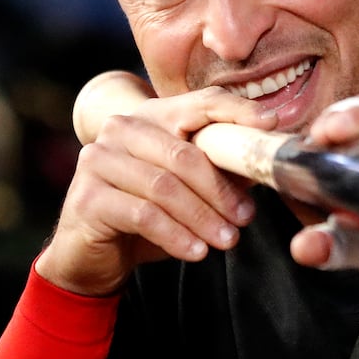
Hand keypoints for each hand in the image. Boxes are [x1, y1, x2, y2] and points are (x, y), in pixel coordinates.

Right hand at [36, 87, 277, 296]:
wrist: (92, 254)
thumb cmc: (146, 217)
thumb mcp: (189, 192)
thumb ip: (221, 173)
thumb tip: (265, 167)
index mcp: (150, 117)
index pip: (200, 103)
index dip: (237, 112)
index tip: (270, 125)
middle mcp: (119, 130)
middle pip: (184, 153)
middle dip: (221, 189)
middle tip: (245, 217)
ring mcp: (98, 160)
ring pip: (165, 187)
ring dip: (203, 217)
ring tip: (227, 240)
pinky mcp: (88, 197)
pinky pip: (144, 215)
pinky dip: (176, 235)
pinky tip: (197, 251)